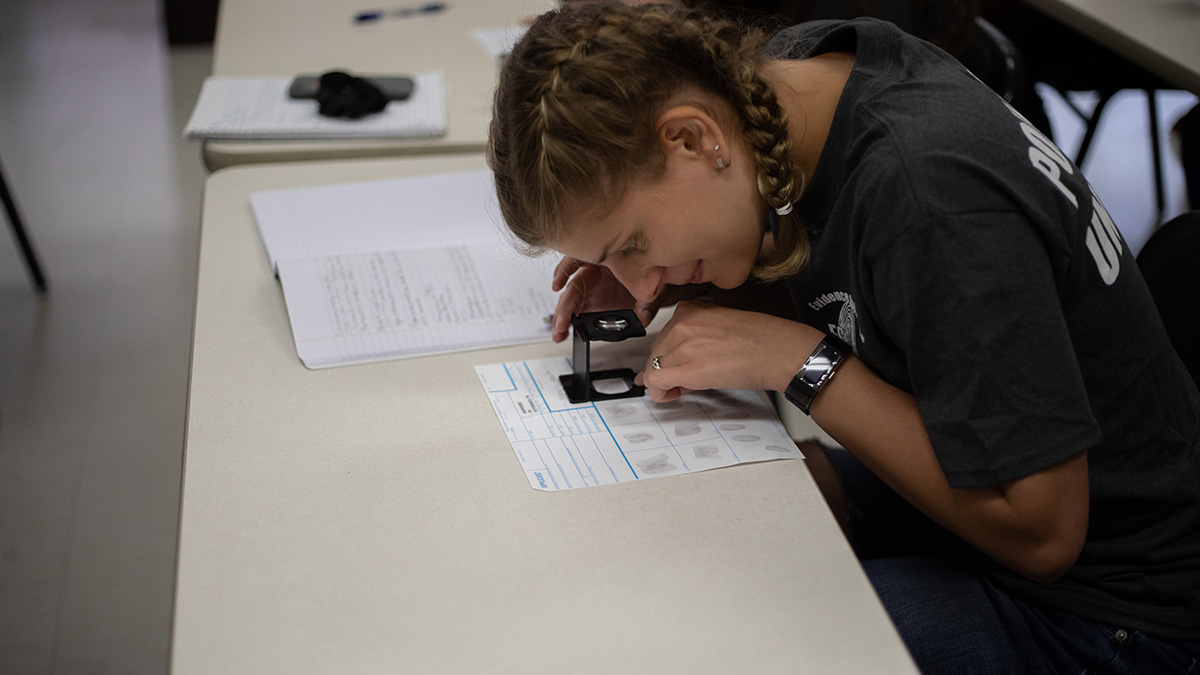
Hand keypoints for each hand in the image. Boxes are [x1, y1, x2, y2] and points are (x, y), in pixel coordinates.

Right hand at [549, 257, 662, 341]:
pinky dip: (571, 321)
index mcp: (607, 260)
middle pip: (574, 287)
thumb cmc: (657, 275)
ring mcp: (594, 289)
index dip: (565, 270)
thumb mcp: (656, 286)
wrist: (663, 282)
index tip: (557, 284)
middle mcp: (596, 273)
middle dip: (564, 307)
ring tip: (559, 334)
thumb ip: (648, 302)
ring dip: (563, 317)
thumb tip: (641, 318)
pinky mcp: (595, 303)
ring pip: (572, 300)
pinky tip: (565, 331)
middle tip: (561, 325)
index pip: (579, 259)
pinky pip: (579, 311)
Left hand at [637, 301, 822, 401]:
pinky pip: (655, 383)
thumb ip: (692, 341)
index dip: (669, 358)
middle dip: (666, 370)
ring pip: (652, 369)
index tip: (677, 368)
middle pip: (654, 353)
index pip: (662, 338)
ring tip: (689, 386)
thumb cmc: (760, 341)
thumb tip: (670, 364)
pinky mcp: (686, 367)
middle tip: (685, 381)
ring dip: (665, 383)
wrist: (780, 351)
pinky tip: (676, 394)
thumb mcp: (718, 329)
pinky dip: (660, 394)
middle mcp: (682, 323)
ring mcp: (682, 343)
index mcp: (689, 310)